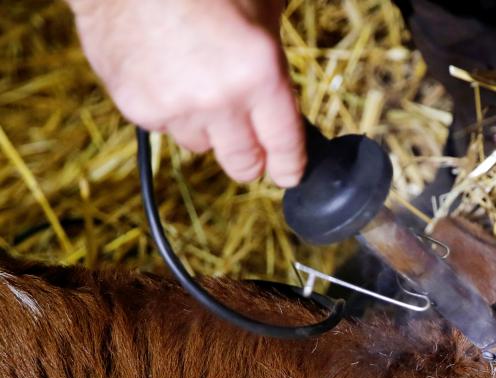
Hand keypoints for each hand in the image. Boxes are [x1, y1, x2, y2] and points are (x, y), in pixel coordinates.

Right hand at [70, 0, 304, 186]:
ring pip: (201, 145)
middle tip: (251, 149)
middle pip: (242, 162)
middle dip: (251, 160)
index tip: (288, 173)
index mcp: (258, 72)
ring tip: (197, 83)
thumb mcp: (261, 8)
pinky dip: (169, 110)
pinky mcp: (138, 107)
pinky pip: (165, 128)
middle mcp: (219, 98)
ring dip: (206, 128)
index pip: (284, 145)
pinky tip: (166, 74)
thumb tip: (283, 100)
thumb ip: (275, 61)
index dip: (289, 165)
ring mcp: (175, 107)